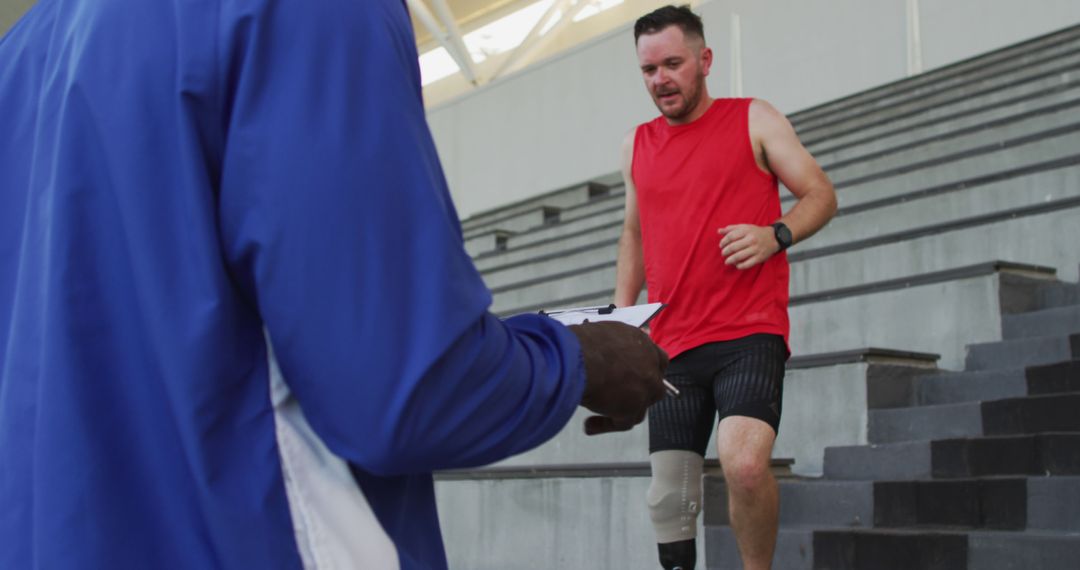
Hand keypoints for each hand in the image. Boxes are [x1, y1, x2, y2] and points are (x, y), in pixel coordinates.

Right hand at [568, 321, 668, 435]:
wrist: (576, 357)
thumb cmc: (580, 342)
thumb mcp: (601, 335)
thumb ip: (612, 347)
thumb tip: (605, 357)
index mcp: (640, 342)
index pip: (656, 358)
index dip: (646, 369)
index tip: (634, 375)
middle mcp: (648, 365)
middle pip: (654, 386)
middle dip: (640, 393)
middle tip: (620, 398)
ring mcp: (644, 389)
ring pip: (640, 407)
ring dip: (621, 412)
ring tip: (597, 412)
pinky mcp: (632, 409)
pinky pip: (623, 423)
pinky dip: (605, 425)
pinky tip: (590, 425)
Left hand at [718, 224, 779, 269]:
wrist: (773, 238)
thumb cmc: (755, 232)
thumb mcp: (745, 227)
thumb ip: (731, 229)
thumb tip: (719, 231)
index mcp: (747, 231)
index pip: (731, 236)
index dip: (723, 242)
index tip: (721, 245)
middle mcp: (751, 240)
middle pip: (733, 247)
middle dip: (725, 252)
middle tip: (723, 253)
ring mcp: (756, 249)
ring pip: (739, 256)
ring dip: (730, 260)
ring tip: (727, 261)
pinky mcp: (759, 258)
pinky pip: (747, 264)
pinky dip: (740, 266)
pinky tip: (736, 265)